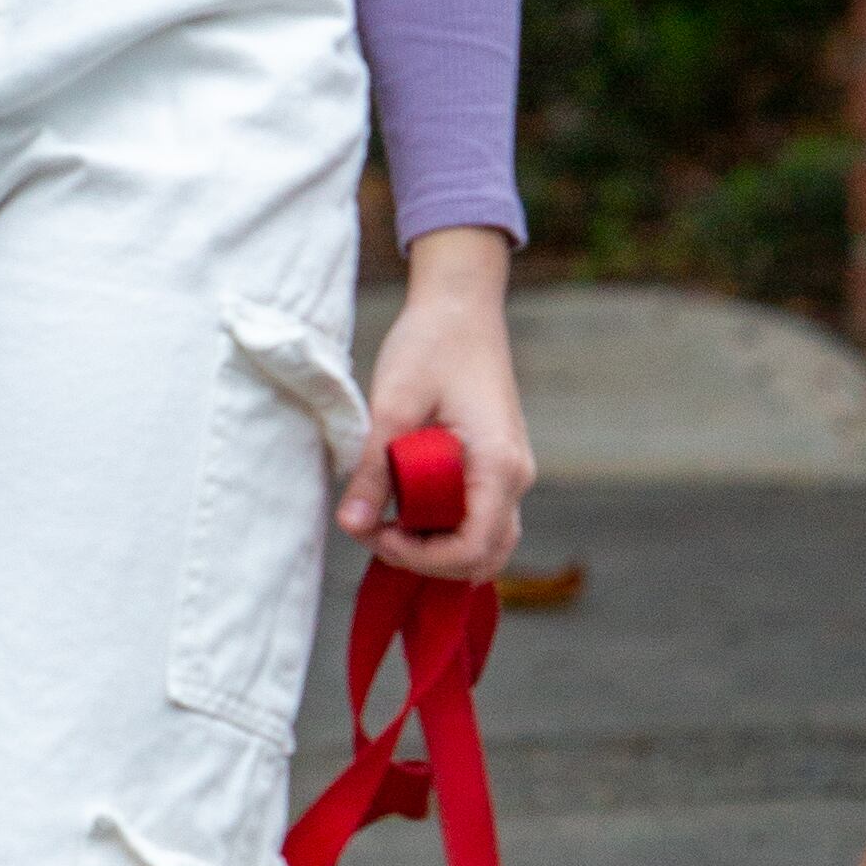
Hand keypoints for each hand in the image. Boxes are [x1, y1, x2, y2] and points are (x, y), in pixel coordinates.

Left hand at [341, 224, 532, 586]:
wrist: (460, 305)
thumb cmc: (431, 344)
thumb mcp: (393, 406)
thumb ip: (375, 469)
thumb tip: (351, 525)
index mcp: (498, 464)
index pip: (471, 548)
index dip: (420, 558)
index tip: (376, 533)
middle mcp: (515, 476)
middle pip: (484, 557)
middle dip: (427, 560)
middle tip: (377, 531)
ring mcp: (510, 473)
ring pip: (485, 543)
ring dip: (436, 547)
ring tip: (389, 521)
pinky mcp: (496, 466)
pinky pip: (478, 517)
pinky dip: (443, 527)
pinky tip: (404, 505)